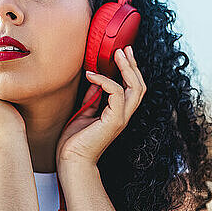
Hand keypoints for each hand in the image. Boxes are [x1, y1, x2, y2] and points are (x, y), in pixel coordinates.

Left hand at [56, 45, 146, 167]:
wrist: (71, 161)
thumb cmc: (75, 142)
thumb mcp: (83, 113)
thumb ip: (92, 98)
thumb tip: (95, 81)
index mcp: (118, 114)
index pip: (132, 89)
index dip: (130, 70)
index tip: (122, 54)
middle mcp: (123, 116)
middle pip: (139, 86)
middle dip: (133, 66)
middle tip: (125, 49)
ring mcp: (120, 119)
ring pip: (135, 89)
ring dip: (127, 69)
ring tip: (117, 54)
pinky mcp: (114, 121)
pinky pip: (116, 94)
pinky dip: (105, 81)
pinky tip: (93, 75)